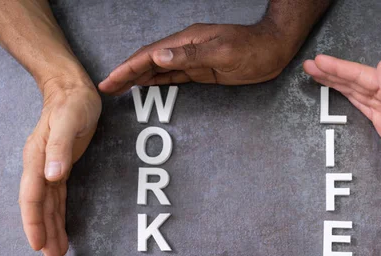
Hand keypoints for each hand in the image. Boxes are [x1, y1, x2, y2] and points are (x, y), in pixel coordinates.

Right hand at [19, 77, 100, 255]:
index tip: (37, 243)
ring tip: (57, 253)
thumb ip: (59, 148)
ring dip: (51, 230)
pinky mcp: (60, 168)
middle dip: (44, 234)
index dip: (33, 221)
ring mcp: (48, 168)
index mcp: (38, 158)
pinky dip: (58, 216)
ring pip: (47, 206)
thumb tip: (52, 176)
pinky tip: (60, 230)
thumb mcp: (69, 121)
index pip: (32, 196)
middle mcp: (39, 167)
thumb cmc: (72, 103)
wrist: (72, 89)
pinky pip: (56, 199)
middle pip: (38, 207)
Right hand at [99, 21, 296, 93]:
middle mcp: (185, 49)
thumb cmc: (253, 49)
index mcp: (186, 42)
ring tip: (119, 89)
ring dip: (138, 78)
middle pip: (148, 61)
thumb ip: (191, 56)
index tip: (110, 80)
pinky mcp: (201, 70)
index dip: (127, 68)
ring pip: (158, 69)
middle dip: (125, 74)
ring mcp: (192, 59)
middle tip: (106, 88)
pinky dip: (157, 81)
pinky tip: (147, 85)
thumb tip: (159, 58)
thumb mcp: (223, 52)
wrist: (274, 49)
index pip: (149, 55)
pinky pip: (173, 76)